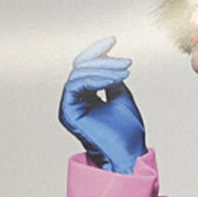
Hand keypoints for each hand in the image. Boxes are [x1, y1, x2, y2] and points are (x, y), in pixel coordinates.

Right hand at [59, 37, 145, 174]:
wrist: (129, 156)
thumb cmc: (128, 133)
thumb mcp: (123, 98)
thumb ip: (113, 80)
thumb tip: (109, 63)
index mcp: (86, 96)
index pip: (87, 67)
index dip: (98, 51)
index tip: (113, 40)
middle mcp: (75, 99)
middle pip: (81, 67)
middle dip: (104, 60)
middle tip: (127, 62)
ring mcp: (70, 105)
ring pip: (79, 74)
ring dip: (104, 69)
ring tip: (125, 71)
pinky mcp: (68, 112)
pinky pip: (76, 86)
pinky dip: (96, 79)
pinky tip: (115, 79)